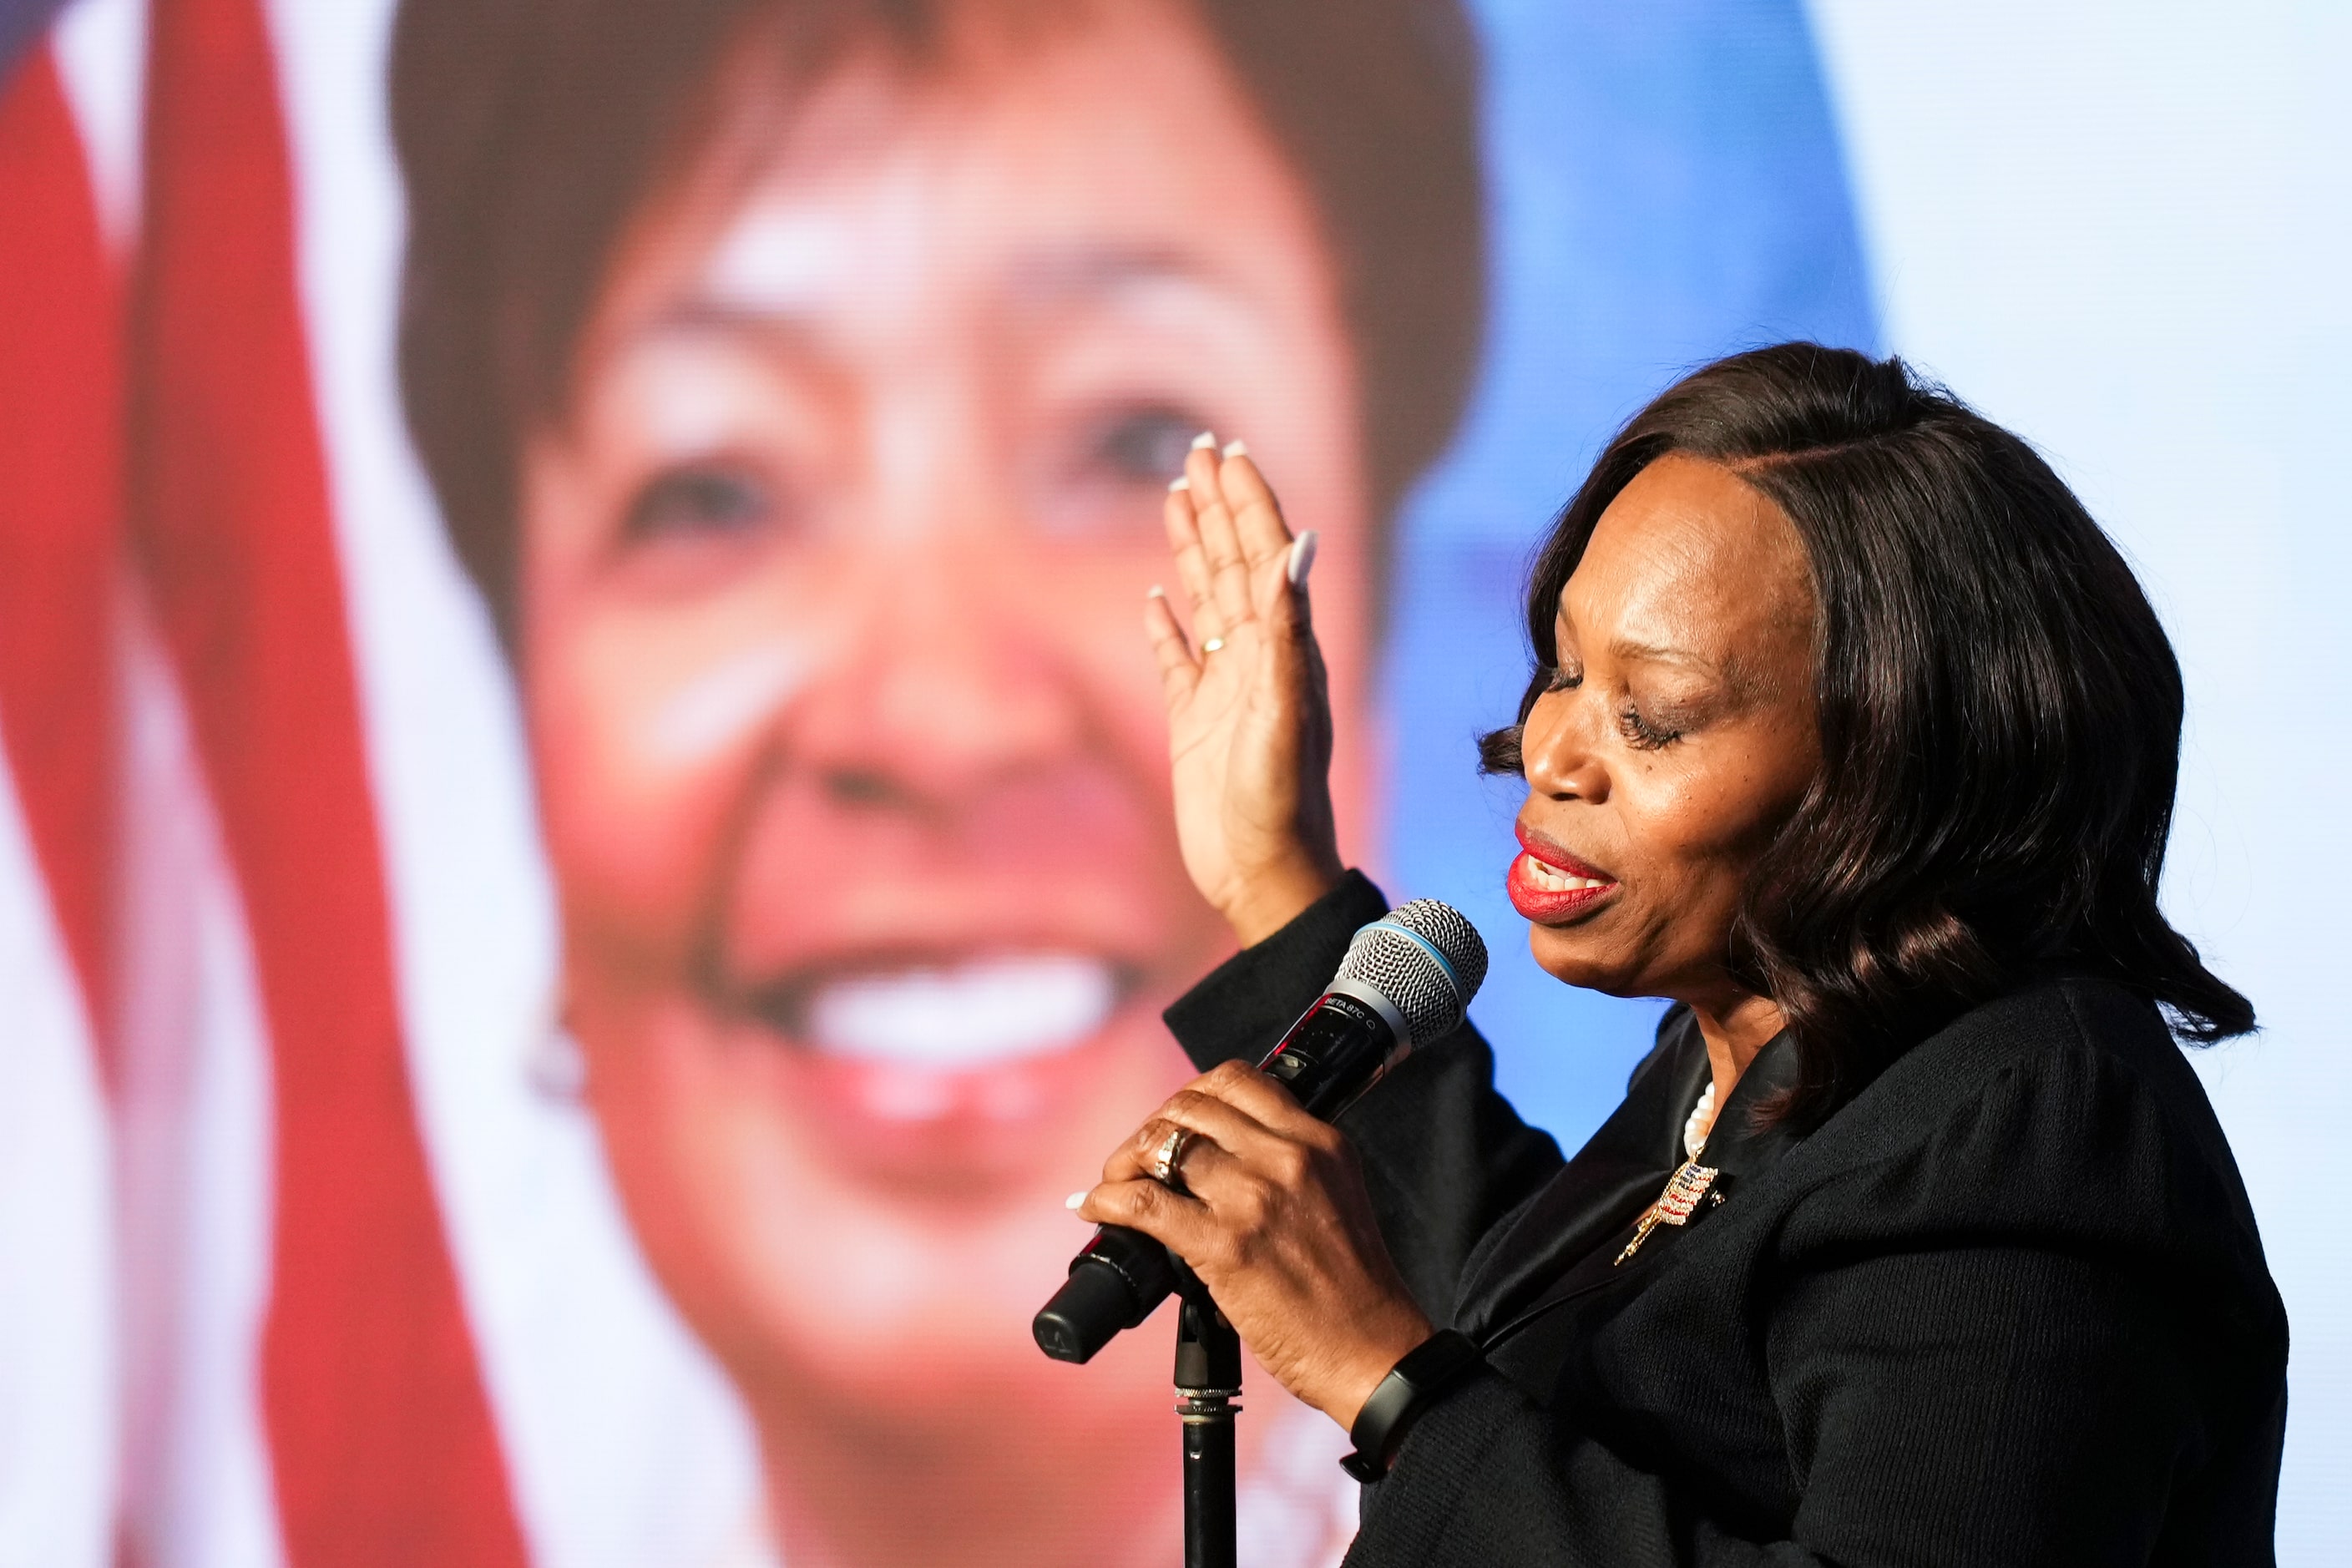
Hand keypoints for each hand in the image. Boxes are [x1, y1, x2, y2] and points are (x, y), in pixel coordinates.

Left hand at [1074, 1060, 1433, 1428]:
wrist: (1375, 1352)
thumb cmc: (1354, 1290)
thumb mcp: (1334, 1196)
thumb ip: (1287, 1167)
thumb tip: (1215, 1160)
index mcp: (1318, 1141)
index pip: (1237, 1080)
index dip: (1190, 1097)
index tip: (1175, 1124)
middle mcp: (1287, 1156)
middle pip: (1190, 1106)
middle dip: (1152, 1127)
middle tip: (1137, 1160)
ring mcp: (1254, 1197)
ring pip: (1162, 1143)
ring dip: (1125, 1160)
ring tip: (1115, 1184)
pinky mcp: (1224, 1245)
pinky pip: (1144, 1201)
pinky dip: (1107, 1199)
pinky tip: (1096, 1208)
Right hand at [1145, 442, 1342, 945]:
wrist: (1263, 875)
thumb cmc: (1281, 805)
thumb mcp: (1283, 716)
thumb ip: (1287, 633)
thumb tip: (1295, 551)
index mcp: (1285, 648)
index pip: (1265, 554)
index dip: (1247, 501)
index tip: (1227, 451)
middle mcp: (1258, 658)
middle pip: (1235, 562)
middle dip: (1218, 504)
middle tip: (1199, 449)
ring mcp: (1224, 688)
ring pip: (1206, 599)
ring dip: (1193, 547)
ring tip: (1176, 498)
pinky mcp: (1193, 724)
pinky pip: (1175, 660)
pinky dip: (1164, 626)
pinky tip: (1152, 602)